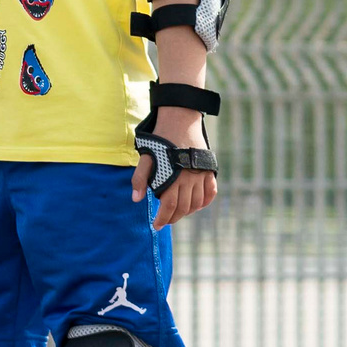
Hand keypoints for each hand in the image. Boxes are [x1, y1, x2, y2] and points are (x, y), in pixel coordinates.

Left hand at [133, 107, 218, 227]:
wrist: (180, 120)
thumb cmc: (159, 140)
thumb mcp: (145, 158)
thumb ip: (139, 179)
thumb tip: (136, 199)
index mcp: (172, 178)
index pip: (169, 207)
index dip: (163, 219)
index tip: (156, 226)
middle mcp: (189, 179)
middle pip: (183, 207)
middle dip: (173, 217)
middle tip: (165, 221)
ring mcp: (201, 175)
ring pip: (197, 203)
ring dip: (188, 211)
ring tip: (177, 213)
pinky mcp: (209, 170)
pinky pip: (211, 192)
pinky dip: (205, 202)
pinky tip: (197, 205)